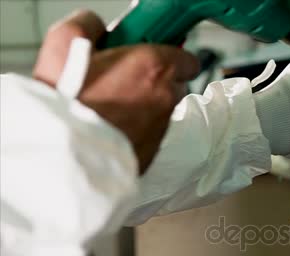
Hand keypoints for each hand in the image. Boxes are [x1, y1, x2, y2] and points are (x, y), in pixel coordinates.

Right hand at [33, 10, 199, 172]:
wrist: (63, 155)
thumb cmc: (64, 103)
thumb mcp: (64, 44)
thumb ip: (88, 26)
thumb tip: (96, 27)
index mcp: (153, 67)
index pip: (186, 59)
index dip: (166, 57)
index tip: (148, 57)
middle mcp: (165, 97)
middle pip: (174, 85)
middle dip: (153, 82)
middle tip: (122, 82)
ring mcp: (162, 127)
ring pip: (161, 111)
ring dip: (143, 107)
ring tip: (109, 108)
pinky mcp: (152, 152)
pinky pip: (150, 135)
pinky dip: (136, 131)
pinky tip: (110, 128)